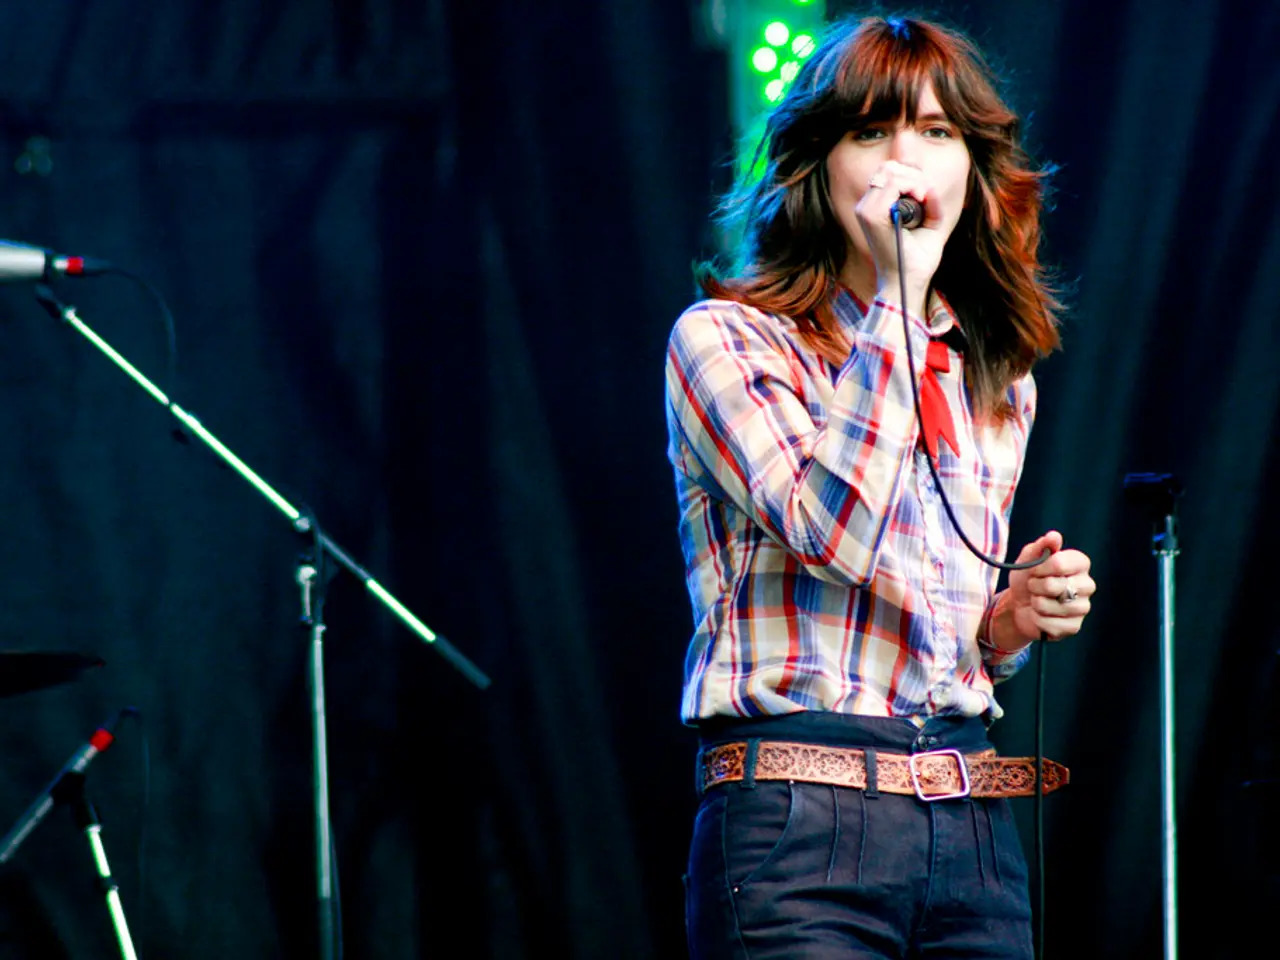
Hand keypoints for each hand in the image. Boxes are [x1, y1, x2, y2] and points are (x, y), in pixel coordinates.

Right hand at [855, 160, 947, 315]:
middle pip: (888, 167)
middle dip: (914, 174)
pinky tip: (922, 198)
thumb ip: (927, 200)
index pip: (888, 172)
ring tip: (925, 198)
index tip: (926, 193)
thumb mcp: (927, 223)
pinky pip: (892, 185)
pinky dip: (912, 187)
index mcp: (874, 208)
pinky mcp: (872, 216)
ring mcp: (866, 211)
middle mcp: (865, 206)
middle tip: (927, 195)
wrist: (908, 282)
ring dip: (914, 180)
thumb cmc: (916, 259)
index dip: (911, 173)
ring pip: (890, 172)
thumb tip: (928, 183)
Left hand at [996, 530, 1095, 646]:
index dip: (1040, 568)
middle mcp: (1087, 584)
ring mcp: (1083, 607)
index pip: (1059, 563)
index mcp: (1080, 563)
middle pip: (1055, 586)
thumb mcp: (1028, 558)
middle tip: (1033, 587)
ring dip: (1036, 604)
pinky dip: (1039, 620)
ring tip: (1036, 600)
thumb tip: (1054, 536)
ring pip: (1053, 607)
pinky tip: (1039, 616)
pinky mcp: (1075, 626)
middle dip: (1036, 587)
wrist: (1018, 605)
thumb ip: (1041, 546)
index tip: (1033, 570)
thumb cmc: (1027, 577)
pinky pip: (1053, 625)